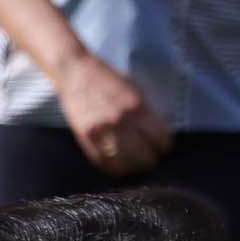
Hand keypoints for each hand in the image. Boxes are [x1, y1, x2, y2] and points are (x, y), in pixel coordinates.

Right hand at [57, 55, 172, 177]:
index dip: (164, 145)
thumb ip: (146, 113)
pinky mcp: (86, 140)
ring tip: (135, 161)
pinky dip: (116, 168)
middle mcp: (120, 121)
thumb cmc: (107, 79)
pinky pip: (106, 165)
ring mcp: (101, 133)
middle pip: (146, 158)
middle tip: (149, 155)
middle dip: (150, 158)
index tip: (162, 145)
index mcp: (136, 107)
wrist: (75, 73)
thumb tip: (159, 136)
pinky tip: (121, 163)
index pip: (161, 141)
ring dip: (133, 166)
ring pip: (126, 166)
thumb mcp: (134, 89)